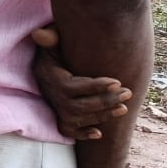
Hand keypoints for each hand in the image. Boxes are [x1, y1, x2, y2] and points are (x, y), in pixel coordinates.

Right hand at [30, 26, 129, 140]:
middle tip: (127, 93)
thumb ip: (50, 37)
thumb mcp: (51, 43)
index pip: (73, 87)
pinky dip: (82, 134)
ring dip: (102, 115)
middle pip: (79, 106)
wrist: (44, 69)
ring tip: (123, 107)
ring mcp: (56, 109)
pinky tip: (99, 133)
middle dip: (105, 101)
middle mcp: (53, 97)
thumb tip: (40, 33)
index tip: (116, 82)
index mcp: (52, 79)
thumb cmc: (53, 52)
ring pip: (79, 118)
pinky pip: (69, 131)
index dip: (95, 86)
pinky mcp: (60, 117)